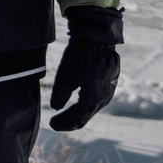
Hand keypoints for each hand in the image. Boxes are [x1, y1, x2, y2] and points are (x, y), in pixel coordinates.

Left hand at [48, 5, 121, 131]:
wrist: (99, 37)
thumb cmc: (80, 56)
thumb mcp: (65, 76)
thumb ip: (59, 95)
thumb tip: (56, 107)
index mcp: (92, 99)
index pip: (77, 120)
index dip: (64, 124)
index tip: (52, 124)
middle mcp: (104, 99)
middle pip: (85, 116)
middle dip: (69, 120)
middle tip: (55, 121)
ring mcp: (109, 91)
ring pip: (92, 108)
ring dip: (77, 112)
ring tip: (65, 113)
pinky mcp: (110, 83)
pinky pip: (97, 99)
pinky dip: (85, 103)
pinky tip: (77, 100)